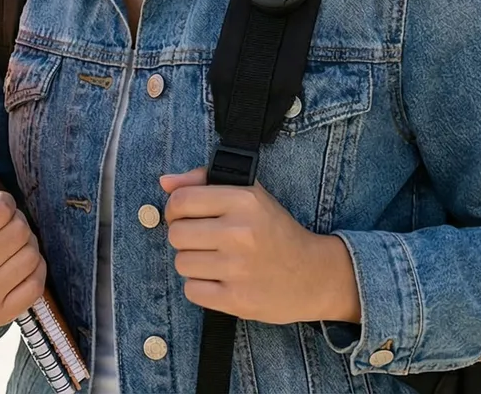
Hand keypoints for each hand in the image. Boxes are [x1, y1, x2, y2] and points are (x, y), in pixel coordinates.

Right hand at [0, 181, 46, 327]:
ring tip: (13, 242)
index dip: (4, 202)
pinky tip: (19, 263)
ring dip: (28, 243)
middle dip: (17, 220)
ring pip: (31, 256)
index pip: (0, 212)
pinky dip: (35, 269)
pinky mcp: (0, 316)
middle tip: (7, 222)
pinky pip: (36, 285)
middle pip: (19, 231)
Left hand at [161, 168, 359, 324]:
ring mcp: (239, 269)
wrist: (315, 275)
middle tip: (200, 240)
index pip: (181, 200)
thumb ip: (202, 180)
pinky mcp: (239, 300)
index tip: (183, 216)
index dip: (174, 209)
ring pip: (181, 263)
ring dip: (191, 262)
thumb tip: (165, 182)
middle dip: (183, 237)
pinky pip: (192, 291)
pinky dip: (199, 287)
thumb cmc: (274, 229)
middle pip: (176, 234)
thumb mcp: (248, 193)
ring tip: (212, 260)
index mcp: (242, 200)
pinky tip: (217, 280)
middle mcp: (240, 233)